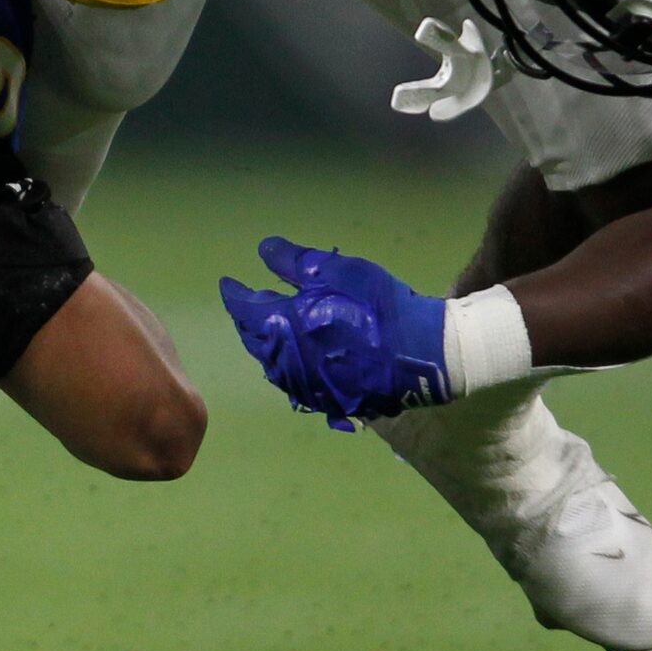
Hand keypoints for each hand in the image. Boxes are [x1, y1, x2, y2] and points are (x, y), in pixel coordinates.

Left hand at [219, 237, 449, 428]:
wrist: (423, 353)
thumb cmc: (376, 305)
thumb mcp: (336, 270)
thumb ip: (294, 261)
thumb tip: (264, 250)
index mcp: (279, 327)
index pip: (243, 309)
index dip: (234, 294)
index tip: (229, 283)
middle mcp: (284, 362)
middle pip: (253, 339)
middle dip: (247, 320)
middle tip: (249, 304)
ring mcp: (305, 385)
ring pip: (272, 364)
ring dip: (267, 344)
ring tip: (270, 328)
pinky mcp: (327, 400)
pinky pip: (296, 382)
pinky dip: (289, 365)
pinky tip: (298, 355)